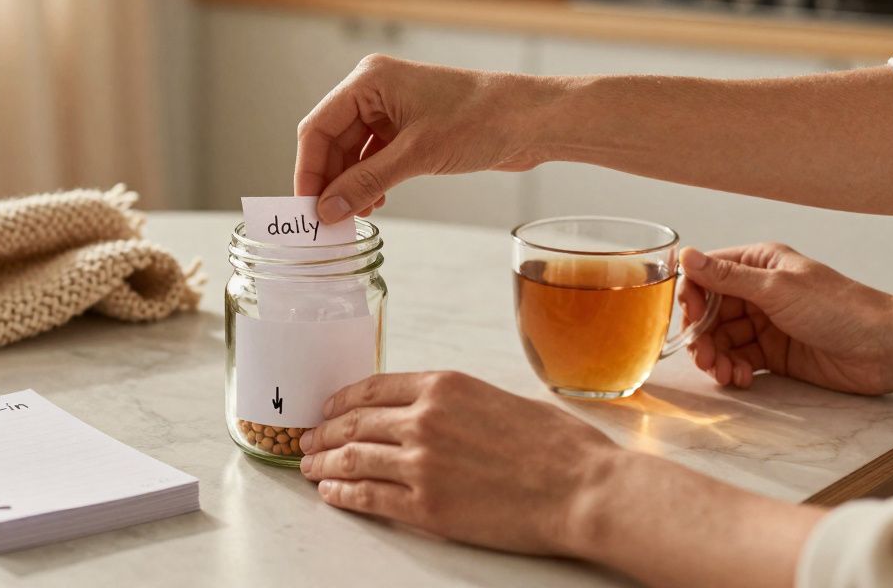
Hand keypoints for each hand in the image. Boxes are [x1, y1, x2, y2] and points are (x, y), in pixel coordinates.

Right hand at [294, 55, 551, 222]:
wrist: (532, 120)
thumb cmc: (481, 119)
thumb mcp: (416, 155)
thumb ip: (366, 183)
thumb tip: (326, 210)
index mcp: (369, 80)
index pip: (317, 127)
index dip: (308, 170)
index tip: (306, 208)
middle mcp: (375, 90)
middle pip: (332, 141)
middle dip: (329, 181)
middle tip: (327, 220)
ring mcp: (392, 108)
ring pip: (353, 152)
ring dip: (350, 184)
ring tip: (353, 216)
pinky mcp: (410, 127)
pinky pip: (374, 156)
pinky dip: (370, 180)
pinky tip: (375, 202)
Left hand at [296, 371, 616, 554]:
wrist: (583, 490)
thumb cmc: (560, 447)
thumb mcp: (502, 399)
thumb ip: (459, 402)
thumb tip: (436, 409)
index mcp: (444, 386)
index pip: (373, 388)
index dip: (342, 400)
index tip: (328, 408)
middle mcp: (424, 418)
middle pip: (355, 422)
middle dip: (325, 432)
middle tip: (309, 440)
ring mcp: (420, 463)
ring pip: (352, 458)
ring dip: (324, 464)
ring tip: (310, 469)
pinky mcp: (425, 506)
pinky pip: (368, 497)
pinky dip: (343, 494)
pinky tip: (332, 494)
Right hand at [679, 243, 892, 394]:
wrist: (881, 349)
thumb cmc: (839, 309)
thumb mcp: (776, 288)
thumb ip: (726, 276)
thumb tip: (686, 256)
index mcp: (758, 265)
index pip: (706, 275)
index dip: (691, 296)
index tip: (691, 317)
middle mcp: (757, 292)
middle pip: (709, 312)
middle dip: (701, 335)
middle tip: (703, 356)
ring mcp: (765, 323)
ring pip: (721, 339)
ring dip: (715, 357)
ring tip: (721, 372)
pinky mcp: (773, 353)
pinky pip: (738, 359)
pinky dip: (733, 369)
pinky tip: (739, 377)